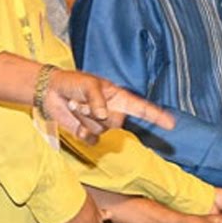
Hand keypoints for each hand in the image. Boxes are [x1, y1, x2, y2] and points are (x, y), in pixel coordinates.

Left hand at [44, 69, 175, 142]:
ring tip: (75, 105)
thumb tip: (104, 116)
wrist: (50, 92)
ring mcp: (101, 124)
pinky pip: (92, 140)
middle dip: (98, 114)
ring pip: (101, 131)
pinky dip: (82, 131)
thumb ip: (98, 100)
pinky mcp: (87, 133)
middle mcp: (113, 112)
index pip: (142, 108)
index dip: (157, 116)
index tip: (171, 124)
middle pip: (117, 123)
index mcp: (119, 98)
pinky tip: (74, 122)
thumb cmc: (73, 82)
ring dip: (84, 118)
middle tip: (82, 101)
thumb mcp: (89, 84)